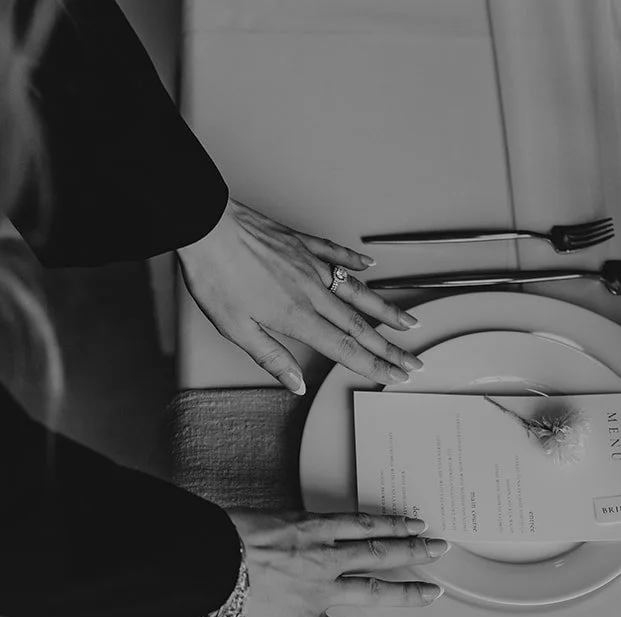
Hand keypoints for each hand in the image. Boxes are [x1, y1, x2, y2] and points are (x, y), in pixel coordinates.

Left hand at [177, 199, 422, 393]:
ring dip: (386, 309)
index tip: (398, 375)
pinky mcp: (301, 243)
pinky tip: (370, 264)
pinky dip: (356, 260)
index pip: (346, 349)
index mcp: (297, 317)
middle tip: (414, 359)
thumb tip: (297, 384)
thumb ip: (272, 358)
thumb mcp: (236, 329)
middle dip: (390, 347)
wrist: (206, 227)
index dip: (375, 365)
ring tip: (409, 322)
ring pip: (357, 291)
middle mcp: (312, 291)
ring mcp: (310, 264)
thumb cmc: (215, 277)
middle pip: (360, 325)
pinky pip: (336, 253)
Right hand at [224, 509, 448, 616]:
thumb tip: (288, 536)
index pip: (365, 525)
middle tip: (439, 549)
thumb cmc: (225, 537)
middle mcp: (324, 557)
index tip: (413, 525)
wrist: (208, 560)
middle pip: (382, 553)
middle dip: (415, 551)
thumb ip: (285, 530)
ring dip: (408, 591)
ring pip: (375, 588)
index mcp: (312, 529)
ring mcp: (319, 590)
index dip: (393, 525)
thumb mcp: (263, 519)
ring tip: (431, 593)